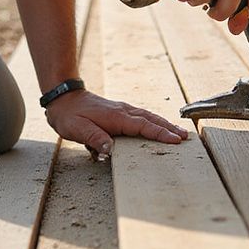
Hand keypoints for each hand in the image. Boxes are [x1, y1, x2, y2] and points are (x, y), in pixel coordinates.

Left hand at [44, 88, 187, 158]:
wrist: (63, 98)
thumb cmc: (70, 116)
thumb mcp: (78, 129)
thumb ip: (95, 139)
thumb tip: (111, 150)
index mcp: (116, 117)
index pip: (143, 126)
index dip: (160, 133)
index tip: (175, 140)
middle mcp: (122, 112)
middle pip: (151, 119)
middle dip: (168, 128)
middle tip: (185, 137)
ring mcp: (122, 110)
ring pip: (148, 116)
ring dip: (164, 124)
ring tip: (178, 132)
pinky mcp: (119, 112)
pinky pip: (141, 116)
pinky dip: (154, 121)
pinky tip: (158, 126)